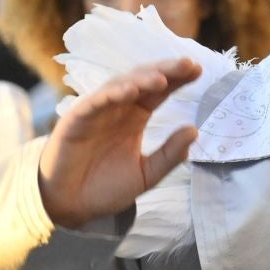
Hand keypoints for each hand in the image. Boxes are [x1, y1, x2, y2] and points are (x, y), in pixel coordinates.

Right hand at [39, 58, 201, 229]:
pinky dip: (112, 94)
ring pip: (120, 85)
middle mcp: (118, 108)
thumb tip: (195, 130)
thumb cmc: (104, 187)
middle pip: (143, 81)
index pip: (159, 91)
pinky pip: (95, 101)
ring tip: (162, 79)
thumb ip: (169, 155)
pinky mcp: (77, 119)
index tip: (199, 70)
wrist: (70, 205)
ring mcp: (97, 111)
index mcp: (135, 117)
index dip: (178, 79)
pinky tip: (130, 91)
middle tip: (188, 65)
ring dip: (141, 80)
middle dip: (166, 71)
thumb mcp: (146, 174)